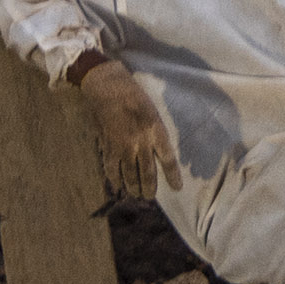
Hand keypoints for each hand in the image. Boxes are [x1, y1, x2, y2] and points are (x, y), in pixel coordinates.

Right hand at [80, 61, 182, 199]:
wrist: (108, 87)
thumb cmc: (133, 95)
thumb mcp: (152, 111)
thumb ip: (155, 132)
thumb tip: (159, 151)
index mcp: (155, 130)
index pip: (168, 159)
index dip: (172, 176)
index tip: (177, 188)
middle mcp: (140, 141)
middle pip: (147, 172)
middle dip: (149, 188)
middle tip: (149, 197)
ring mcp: (122, 146)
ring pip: (129, 174)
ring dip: (134, 187)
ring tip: (136, 194)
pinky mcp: (107, 146)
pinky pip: (111, 168)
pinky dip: (115, 179)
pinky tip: (117, 185)